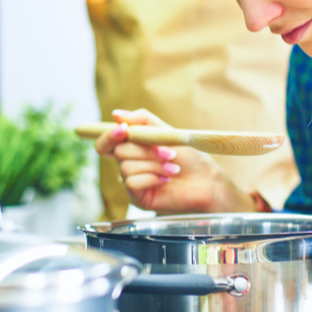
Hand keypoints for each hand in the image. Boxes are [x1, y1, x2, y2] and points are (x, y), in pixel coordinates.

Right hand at [94, 108, 254, 213]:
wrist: (206, 180)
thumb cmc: (188, 157)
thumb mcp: (165, 132)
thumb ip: (141, 120)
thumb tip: (116, 114)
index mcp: (131, 149)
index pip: (105, 144)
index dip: (109, 136)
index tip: (123, 129)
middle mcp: (127, 165)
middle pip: (119, 152)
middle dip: (146, 150)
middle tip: (170, 153)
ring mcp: (131, 182)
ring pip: (127, 168)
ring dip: (154, 165)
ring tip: (173, 168)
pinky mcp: (137, 198)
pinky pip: (132, 183)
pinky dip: (152, 178)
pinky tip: (166, 180)